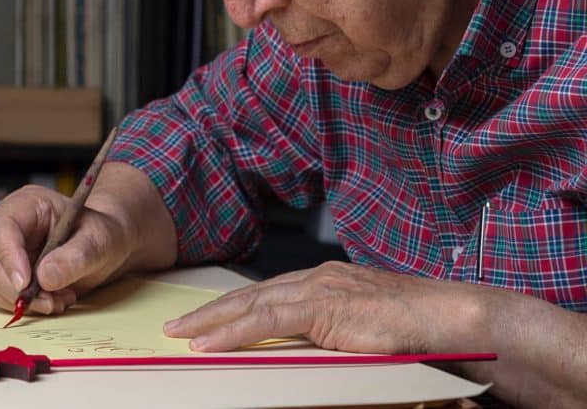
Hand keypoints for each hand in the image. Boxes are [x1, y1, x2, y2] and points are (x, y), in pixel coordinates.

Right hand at [0, 183, 136, 314]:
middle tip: (49, 302)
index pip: (3, 227)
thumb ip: (75, 257)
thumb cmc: (101, 234)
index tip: (25, 283)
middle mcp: (9, 225)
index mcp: (28, 205)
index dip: (8, 256)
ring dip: (20, 300)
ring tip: (58, 300)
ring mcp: (4, 249)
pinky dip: (24, 305)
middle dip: (15, 287)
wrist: (104, 247)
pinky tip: (52, 301)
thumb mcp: (99, 241)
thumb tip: (45, 277)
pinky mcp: (6, 272)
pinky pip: (0, 294)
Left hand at [163, 261, 483, 353]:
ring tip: (182, 335)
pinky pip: (266, 319)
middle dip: (212, 311)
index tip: (207, 322)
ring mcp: (319, 289)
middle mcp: (317, 278)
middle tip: (179, 326)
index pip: (268, 295)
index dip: (234, 309)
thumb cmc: (421, 331)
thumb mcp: (365, 333)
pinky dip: (233, 331)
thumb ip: (334, 337)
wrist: (454, 320)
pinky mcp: (323, 306)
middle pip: (251, 295)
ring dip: (212, 321)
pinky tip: (210, 342)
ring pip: (251, 304)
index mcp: (327, 282)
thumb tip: (313, 355)